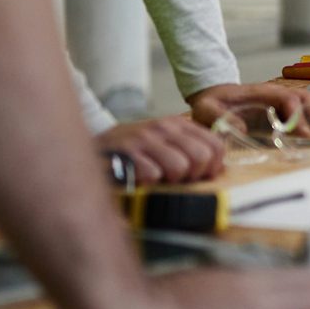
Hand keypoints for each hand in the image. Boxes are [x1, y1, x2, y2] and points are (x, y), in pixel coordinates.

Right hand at [96, 116, 226, 184]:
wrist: (91, 145)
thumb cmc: (133, 150)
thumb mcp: (164, 142)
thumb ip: (190, 150)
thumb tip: (217, 169)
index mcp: (177, 125)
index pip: (215, 145)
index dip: (213, 167)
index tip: (200, 176)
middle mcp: (164, 128)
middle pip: (202, 156)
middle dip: (194, 175)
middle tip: (178, 180)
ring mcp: (145, 139)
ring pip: (180, 166)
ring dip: (170, 180)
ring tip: (158, 179)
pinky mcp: (127, 153)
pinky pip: (152, 174)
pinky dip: (149, 183)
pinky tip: (140, 179)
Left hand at [187, 80, 309, 136]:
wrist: (216, 97)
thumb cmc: (213, 103)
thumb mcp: (207, 109)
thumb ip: (218, 117)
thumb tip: (241, 129)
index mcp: (263, 93)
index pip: (287, 99)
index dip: (297, 115)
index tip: (303, 134)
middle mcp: (279, 95)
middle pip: (308, 97)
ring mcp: (285, 102)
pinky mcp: (287, 112)